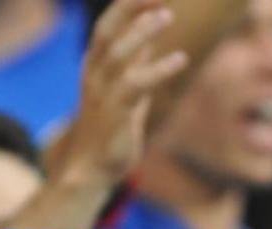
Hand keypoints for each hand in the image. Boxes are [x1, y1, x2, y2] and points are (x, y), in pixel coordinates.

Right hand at [51, 0, 187, 181]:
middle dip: (130, 9)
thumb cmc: (108, 129)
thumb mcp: (122, 90)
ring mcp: (102, 95)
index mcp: (94, 68)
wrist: (91, 170)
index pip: (106, 28)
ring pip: (118, 55)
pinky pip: (136, 85)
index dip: (126, 7)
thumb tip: (149, 39)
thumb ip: (134, 64)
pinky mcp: (116, 114)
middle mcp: (94, 76)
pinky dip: (159, 69)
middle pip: (107, 32)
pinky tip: (180, 58)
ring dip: (142, 32)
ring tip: (166, 16)